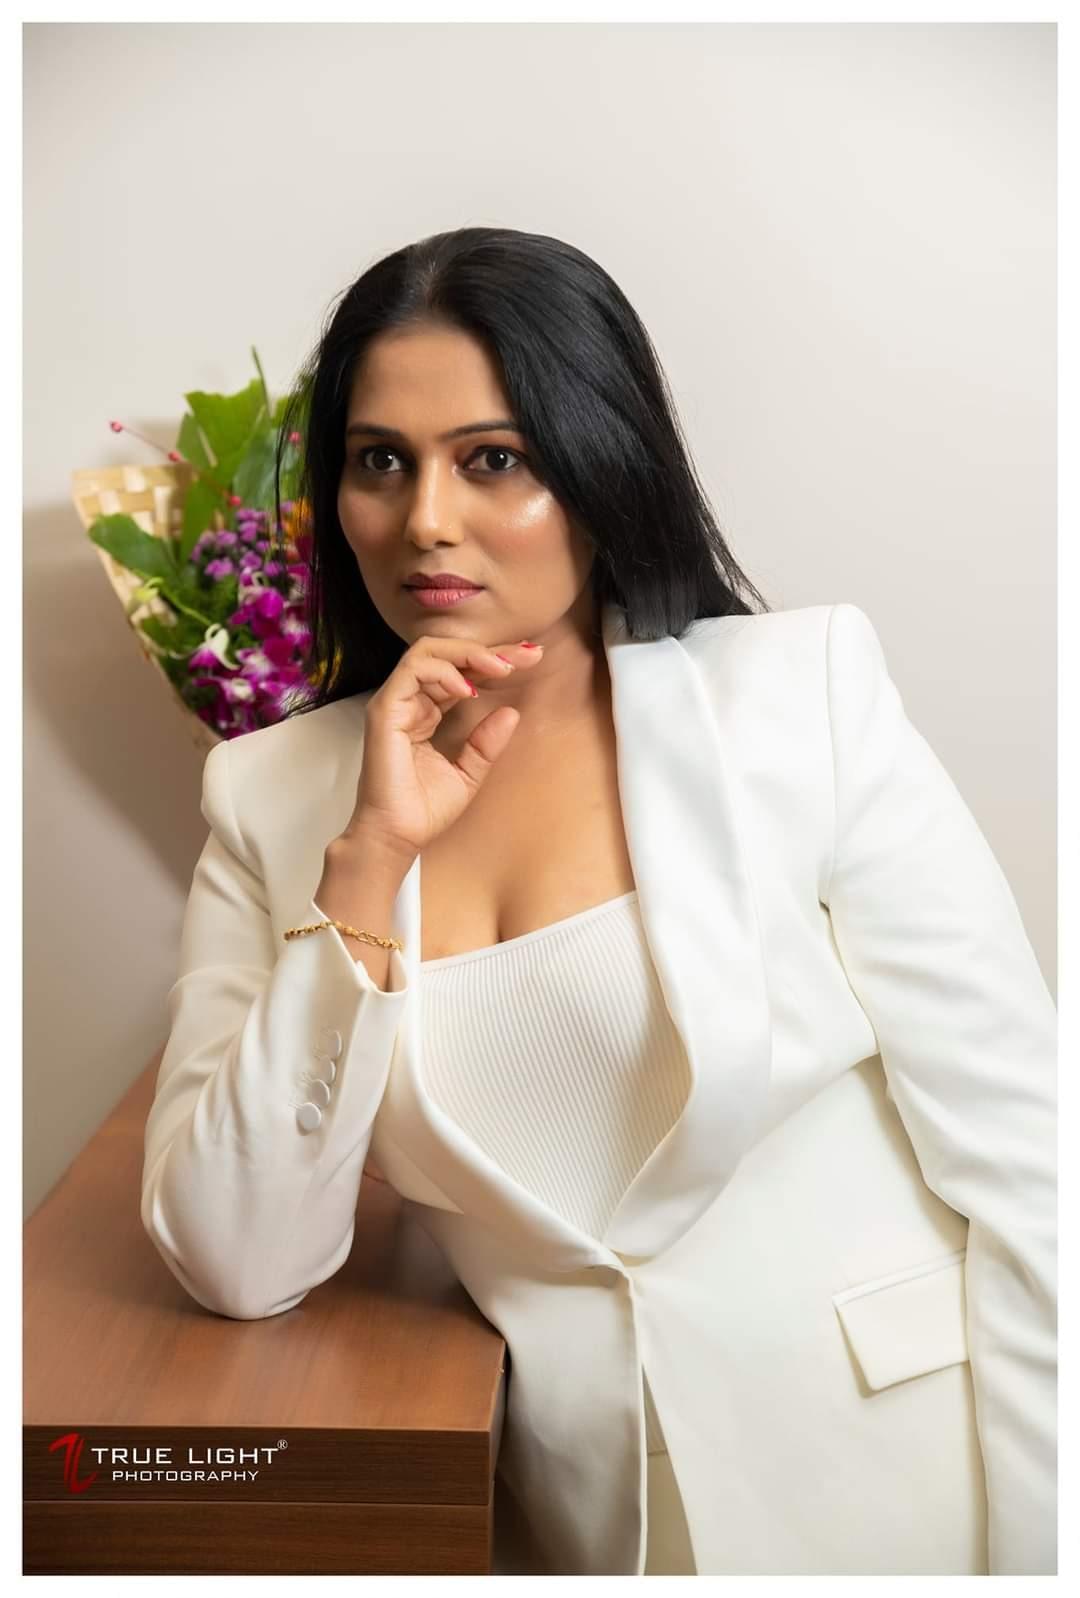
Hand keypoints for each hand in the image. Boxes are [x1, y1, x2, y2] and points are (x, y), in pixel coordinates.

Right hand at [340, 635, 543, 858]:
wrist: (398, 836)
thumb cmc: (424, 809)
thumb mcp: (469, 772)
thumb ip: (486, 742)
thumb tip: (511, 712)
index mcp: (427, 712)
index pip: (461, 672)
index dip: (495, 661)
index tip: (531, 658)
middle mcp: (410, 702)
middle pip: (447, 654)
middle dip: (488, 649)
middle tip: (525, 654)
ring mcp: (395, 703)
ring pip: (427, 652)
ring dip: (468, 653)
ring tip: (499, 668)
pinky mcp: (385, 710)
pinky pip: (413, 671)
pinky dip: (444, 672)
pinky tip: (468, 688)